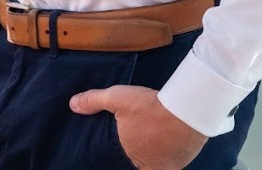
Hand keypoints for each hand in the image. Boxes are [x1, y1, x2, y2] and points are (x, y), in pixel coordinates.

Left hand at [70, 85, 205, 169]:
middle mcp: (148, 167)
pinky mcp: (184, 160)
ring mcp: (167, 166)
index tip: (123, 151)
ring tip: (155, 143)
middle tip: (140, 145)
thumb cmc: (150, 107)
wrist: (188, 110)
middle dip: (139, 156)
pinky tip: (172, 143)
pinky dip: (171, 155)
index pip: (119, 165)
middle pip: (139, 165)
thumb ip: (94, 101)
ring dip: (156, 156)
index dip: (122, 158)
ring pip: (158, 165)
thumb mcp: (118, 98)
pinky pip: (174, 162)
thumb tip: (73, 104)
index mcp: (130, 157)